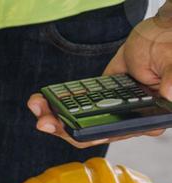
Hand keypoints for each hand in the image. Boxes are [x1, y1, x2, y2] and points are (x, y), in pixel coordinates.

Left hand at [27, 4, 171, 146]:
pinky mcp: (94, 100)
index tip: (68, 130)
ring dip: (52, 117)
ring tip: (36, 105)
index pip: (115, 134)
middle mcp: (123, 120)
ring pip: (75, 123)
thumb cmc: (167, 49)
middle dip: (62, 129)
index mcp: (144, 118)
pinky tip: (40, 99)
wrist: (155, 34)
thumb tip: (170, 92)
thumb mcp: (171, 63)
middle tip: (43, 121)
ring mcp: (106, 112)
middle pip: (88, 134)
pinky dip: (54, 104)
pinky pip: (71, 107)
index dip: (90, 135)